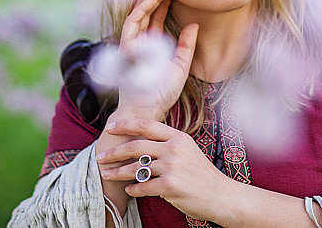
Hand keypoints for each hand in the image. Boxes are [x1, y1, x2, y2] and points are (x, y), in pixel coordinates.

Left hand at [99, 119, 230, 220]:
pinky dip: (133, 189)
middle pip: (136, 145)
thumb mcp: (188, 151)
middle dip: (115, 151)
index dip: (126, 125)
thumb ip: (168, 145)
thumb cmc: (202, 175)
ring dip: (118, 172)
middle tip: (101, 156)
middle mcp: (174, 149)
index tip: (110, 127)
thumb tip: (141, 145)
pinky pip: (143, 187)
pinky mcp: (169, 186)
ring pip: (136, 167)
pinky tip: (129, 190)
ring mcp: (172, 167)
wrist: (220, 195)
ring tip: (107, 175)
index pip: (147, 125)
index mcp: (178, 137)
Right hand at [117, 0, 198, 119]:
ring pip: (138, 10)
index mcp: (149, 45)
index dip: (162, 0)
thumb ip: (186, 46)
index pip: (155, 17)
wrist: (147, 110)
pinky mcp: (126, 45)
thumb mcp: (181, 67)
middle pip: (144, 9)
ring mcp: (131, 42)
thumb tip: (193, 24)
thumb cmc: (161, 93)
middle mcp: (138, 41)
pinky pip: (135, 20)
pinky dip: (145, 6)